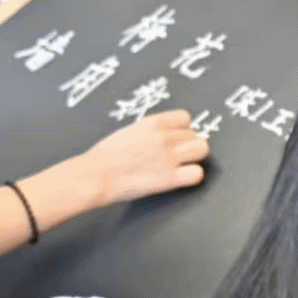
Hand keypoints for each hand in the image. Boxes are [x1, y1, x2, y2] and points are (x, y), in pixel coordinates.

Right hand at [76, 110, 209, 207]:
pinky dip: (192, 177)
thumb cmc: (104, 157)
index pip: (185, 118)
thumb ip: (148, 132)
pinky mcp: (169, 178)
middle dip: (188, 146)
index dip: (183, 130)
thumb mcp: (127, 132)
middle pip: (195, 135)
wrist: (95, 176)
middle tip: (177, 156)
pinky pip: (197, 174)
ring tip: (182, 166)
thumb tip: (159, 137)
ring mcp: (168, 157)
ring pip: (202, 150)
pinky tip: (180, 179)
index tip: (176, 139)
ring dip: (195, 158)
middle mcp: (164, 137)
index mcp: (152, 123)